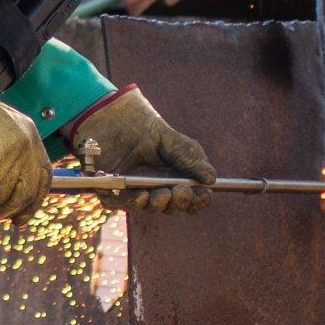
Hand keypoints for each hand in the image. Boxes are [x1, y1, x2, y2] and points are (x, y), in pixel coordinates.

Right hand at [0, 63, 51, 221]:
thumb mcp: (2, 123)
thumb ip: (11, 149)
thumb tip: (6, 183)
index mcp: (30, 137)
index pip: (43, 179)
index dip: (32, 202)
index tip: (20, 216)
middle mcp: (22, 150)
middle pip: (20, 195)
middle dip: (2, 212)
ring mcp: (1, 161)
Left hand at [66, 86, 214, 212]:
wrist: (117, 117)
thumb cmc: (148, 132)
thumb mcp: (174, 142)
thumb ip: (192, 159)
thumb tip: (211, 179)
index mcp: (176, 182)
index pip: (191, 200)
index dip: (198, 201)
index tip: (203, 195)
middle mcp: (157, 191)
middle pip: (172, 207)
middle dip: (180, 203)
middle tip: (183, 192)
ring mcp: (135, 193)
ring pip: (150, 207)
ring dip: (160, 203)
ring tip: (164, 194)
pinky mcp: (113, 192)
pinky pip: (124, 202)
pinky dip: (134, 201)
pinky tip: (143, 195)